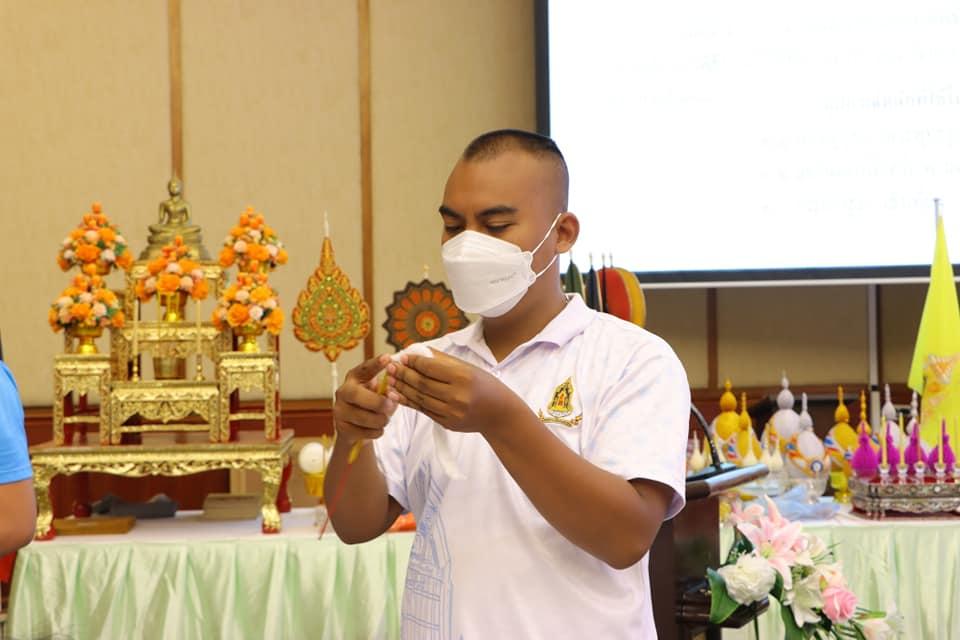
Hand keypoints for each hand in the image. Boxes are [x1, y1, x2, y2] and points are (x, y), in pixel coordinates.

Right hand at [333, 354, 400, 444]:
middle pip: (357, 395)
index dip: (376, 364)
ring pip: (364, 417)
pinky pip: (365, 432)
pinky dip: (377, 432)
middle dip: (377, 402)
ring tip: (384, 419)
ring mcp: (340, 410)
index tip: (388, 358)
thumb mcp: (379, 394)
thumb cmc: (371, 406)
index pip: (365, 369)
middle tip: (391, 406)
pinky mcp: (341, 428)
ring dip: (381, 420)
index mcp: (354, 378)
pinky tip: (377, 428)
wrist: (357, 429)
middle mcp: (343, 391)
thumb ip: (386, 391)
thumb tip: (393, 394)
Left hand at [390, 349, 525, 434]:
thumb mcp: (468, 368)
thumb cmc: (485, 385)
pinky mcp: (447, 423)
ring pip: (419, 398)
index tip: (402, 356)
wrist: (500, 414)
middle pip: (422, 384)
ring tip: (390, 379)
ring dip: (402, 388)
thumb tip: (417, 352)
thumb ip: (442, 360)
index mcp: (463, 377)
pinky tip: (398, 394)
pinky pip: (423, 411)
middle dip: (403, 374)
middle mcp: (457, 396)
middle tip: (390, 366)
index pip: (430, 368)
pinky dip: (409, 402)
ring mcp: (451, 412)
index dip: (413, 362)